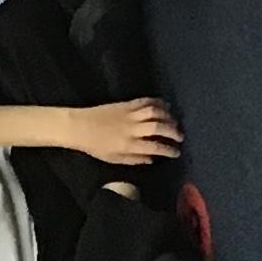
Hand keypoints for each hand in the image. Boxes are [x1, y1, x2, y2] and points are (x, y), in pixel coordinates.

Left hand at [68, 97, 182, 165]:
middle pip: (158, 127)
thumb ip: (135, 159)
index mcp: (128, 145)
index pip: (154, 146)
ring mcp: (130, 114)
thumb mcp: (115, 159)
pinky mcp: (127, 103)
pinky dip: (158, 102)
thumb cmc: (96, 146)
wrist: (80, 126)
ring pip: (154, 112)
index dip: (168, 149)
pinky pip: (146, 101)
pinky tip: (165, 106)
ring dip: (168, 116)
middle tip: (180, 136)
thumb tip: (153, 158)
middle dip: (173, 131)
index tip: (177, 152)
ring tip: (175, 121)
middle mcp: (132, 129)